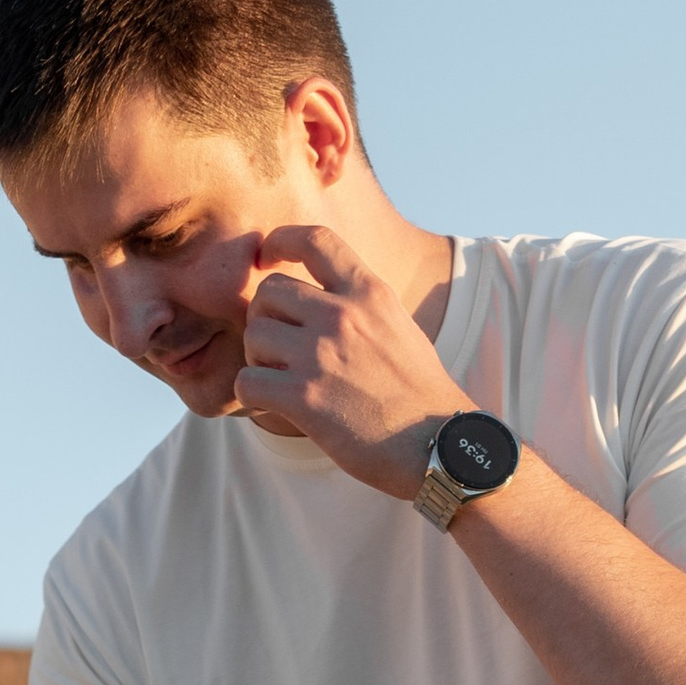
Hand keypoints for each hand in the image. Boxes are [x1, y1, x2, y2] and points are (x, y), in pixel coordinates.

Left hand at [236, 224, 459, 500]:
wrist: (438, 444)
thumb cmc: (418, 393)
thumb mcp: (398, 325)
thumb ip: (361, 304)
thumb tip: (326, 297)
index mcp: (368, 292)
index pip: (315, 240)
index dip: (281, 241)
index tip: (267, 255)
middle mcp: (342, 315)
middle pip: (268, 291)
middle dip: (264, 318)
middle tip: (276, 347)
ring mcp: (321, 355)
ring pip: (253, 336)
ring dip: (257, 358)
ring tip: (278, 379)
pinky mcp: (304, 398)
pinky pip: (247, 383)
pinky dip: (251, 395)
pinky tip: (270, 404)